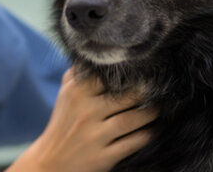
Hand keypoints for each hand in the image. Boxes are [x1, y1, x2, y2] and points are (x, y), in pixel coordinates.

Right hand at [7, 69, 155, 171]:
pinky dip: (148, 135)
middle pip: (127, 95)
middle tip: (162, 86)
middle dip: (148, 91)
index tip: (148, 66)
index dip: (132, 70)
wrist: (50, 161)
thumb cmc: (63, 123)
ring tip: (161, 107)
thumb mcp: (66, 94)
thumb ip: (81, 72)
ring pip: (133, 119)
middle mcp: (85, 112)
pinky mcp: (103, 157)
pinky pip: (134, 143)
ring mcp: (94, 136)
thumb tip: (103, 51)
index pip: (109, 74)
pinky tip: (155, 129)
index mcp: (76, 92)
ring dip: (152, 113)